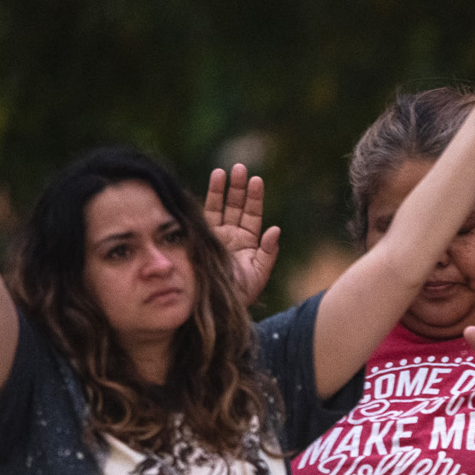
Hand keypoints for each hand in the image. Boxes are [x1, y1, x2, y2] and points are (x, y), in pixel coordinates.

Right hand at [204, 163, 280, 309]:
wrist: (213, 306)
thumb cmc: (239, 294)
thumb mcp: (258, 275)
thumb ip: (268, 253)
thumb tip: (276, 229)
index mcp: (248, 243)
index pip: (252, 215)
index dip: (254, 198)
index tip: (256, 180)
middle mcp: (231, 236)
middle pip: (236, 206)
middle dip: (238, 187)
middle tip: (240, 168)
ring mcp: (214, 236)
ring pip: (218, 208)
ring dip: (221, 190)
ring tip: (223, 171)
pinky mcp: (198, 238)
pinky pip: (201, 217)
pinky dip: (203, 202)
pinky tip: (203, 191)